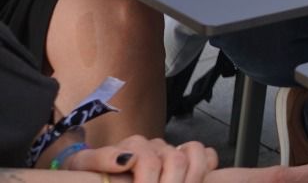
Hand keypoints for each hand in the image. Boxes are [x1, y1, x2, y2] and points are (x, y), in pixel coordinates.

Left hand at [68, 135, 214, 182]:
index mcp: (133, 145)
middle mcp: (155, 146)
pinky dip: (206, 167)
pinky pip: (207, 155)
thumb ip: (102, 158)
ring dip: (192, 178)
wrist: (95, 171)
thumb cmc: (88, 172)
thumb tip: (128, 159)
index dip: (147, 182)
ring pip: (196, 153)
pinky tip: (195, 182)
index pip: (149, 161)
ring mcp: (171, 151)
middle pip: (176, 161)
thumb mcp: (83, 165)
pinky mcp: (183, 157)